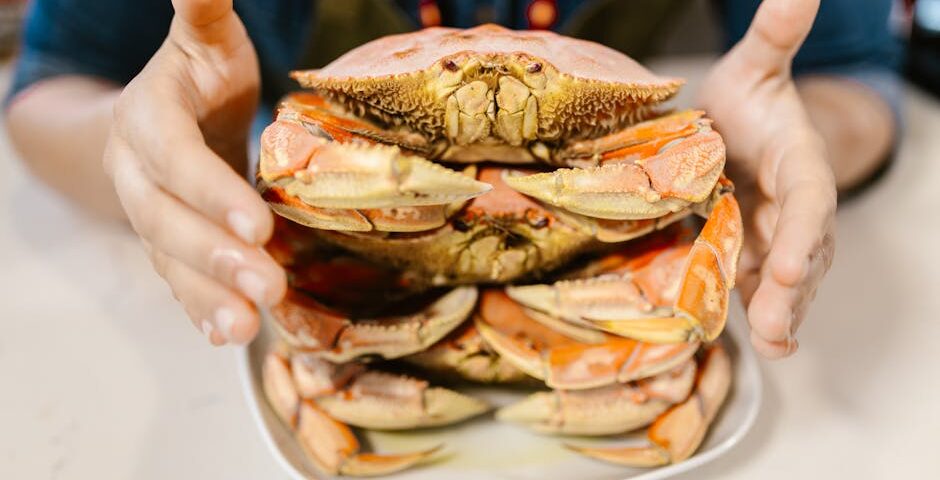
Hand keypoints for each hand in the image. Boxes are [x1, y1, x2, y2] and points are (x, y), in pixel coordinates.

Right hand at [103, 0, 285, 344]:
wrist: (164, 116)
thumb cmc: (198, 75)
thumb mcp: (204, 41)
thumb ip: (202, 10)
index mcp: (149, 120)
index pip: (175, 160)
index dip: (210, 192)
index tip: (257, 224)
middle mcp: (139, 175)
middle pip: (167, 221)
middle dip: (215, 256)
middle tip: (267, 284)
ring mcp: (150, 214)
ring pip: (170, 260)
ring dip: (207, 297)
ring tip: (247, 327)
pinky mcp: (170, 244)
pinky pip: (178, 280)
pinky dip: (201, 309)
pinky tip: (232, 334)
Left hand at [698, 0, 835, 358]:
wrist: (741, 133)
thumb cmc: (747, 102)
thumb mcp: (755, 67)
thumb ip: (775, 36)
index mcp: (799, 162)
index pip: (809, 199)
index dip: (803, 232)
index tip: (794, 263)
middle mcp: (795, 208)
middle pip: (803, 252)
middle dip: (794, 289)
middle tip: (778, 325)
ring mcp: (776, 237)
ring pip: (785, 281)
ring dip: (779, 314)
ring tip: (772, 346)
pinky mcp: (753, 256)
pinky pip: (759, 289)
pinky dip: (758, 315)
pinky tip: (759, 345)